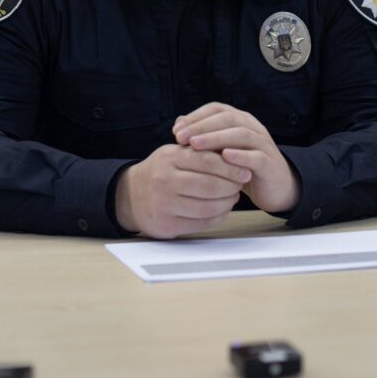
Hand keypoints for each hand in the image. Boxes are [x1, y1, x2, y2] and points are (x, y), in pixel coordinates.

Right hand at [114, 144, 251, 238]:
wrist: (131, 195)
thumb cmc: (161, 172)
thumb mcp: (174, 153)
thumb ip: (200, 152)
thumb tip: (234, 154)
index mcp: (169, 158)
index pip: (207, 160)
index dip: (230, 167)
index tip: (245, 170)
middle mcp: (165, 180)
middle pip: (210, 185)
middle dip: (231, 186)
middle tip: (241, 184)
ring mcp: (165, 204)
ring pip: (207, 207)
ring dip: (227, 203)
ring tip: (233, 197)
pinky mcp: (167, 225)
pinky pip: (201, 223)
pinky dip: (217, 217)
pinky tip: (222, 210)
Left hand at [172, 102, 299, 213]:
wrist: (273, 187)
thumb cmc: (240, 166)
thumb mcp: (220, 150)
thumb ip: (202, 136)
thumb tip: (178, 125)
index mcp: (239, 120)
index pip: (216, 109)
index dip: (196, 117)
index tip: (176, 130)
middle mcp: (252, 127)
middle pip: (227, 118)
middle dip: (201, 126)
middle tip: (181, 138)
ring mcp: (263, 143)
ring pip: (240, 134)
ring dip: (216, 138)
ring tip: (195, 145)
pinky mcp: (269, 162)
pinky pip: (256, 156)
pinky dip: (240, 156)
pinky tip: (224, 157)